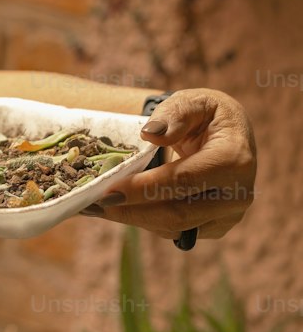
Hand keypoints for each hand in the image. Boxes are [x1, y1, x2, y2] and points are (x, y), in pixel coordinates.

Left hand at [82, 88, 255, 240]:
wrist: (228, 133)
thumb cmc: (206, 113)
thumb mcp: (193, 101)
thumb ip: (175, 114)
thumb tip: (150, 133)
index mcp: (234, 160)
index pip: (183, 180)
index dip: (144, 188)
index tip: (108, 190)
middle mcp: (238, 194)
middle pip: (177, 213)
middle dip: (131, 210)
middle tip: (91, 205)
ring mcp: (228, 215)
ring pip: (174, 226)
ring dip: (132, 218)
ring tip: (95, 207)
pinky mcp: (215, 226)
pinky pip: (176, 230)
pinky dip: (144, 220)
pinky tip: (117, 209)